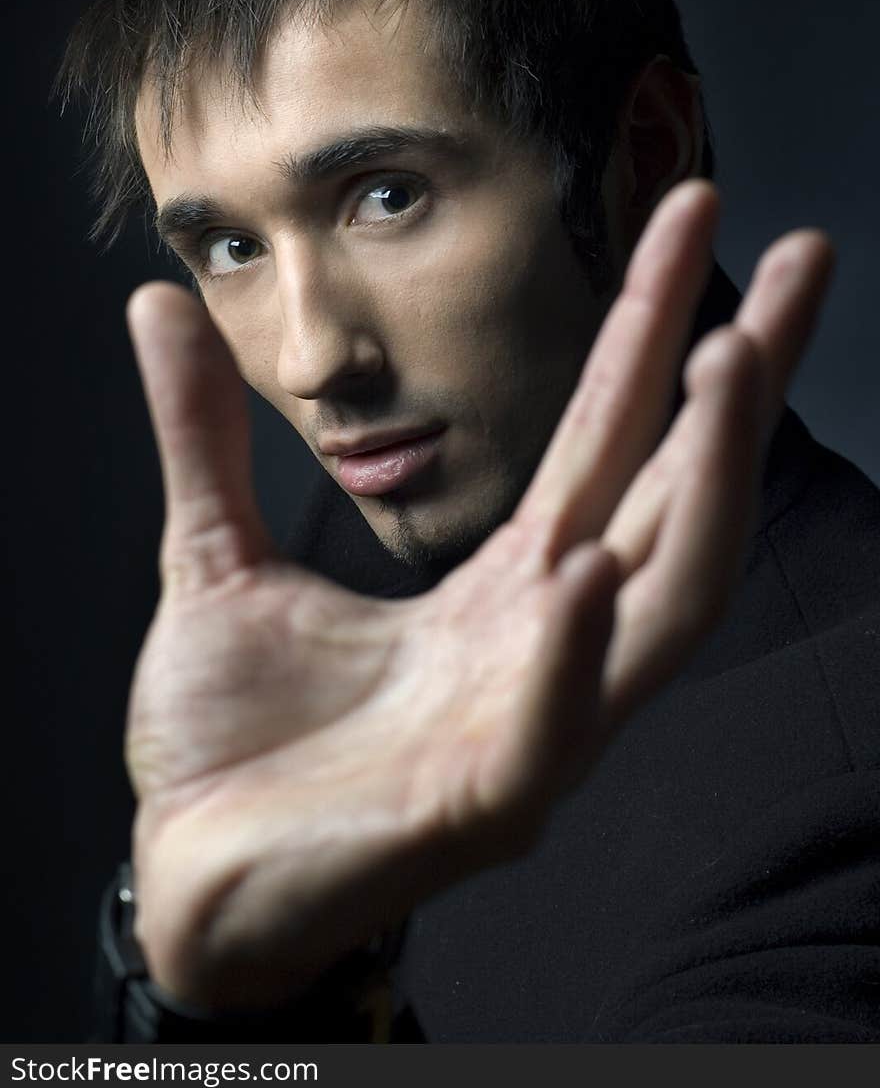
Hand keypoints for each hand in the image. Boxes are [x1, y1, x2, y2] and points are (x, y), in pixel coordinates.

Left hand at [123, 179, 832, 1010]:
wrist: (188, 880)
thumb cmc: (232, 746)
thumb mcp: (217, 559)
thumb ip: (204, 439)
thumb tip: (157, 307)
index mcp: (505, 586)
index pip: (606, 435)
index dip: (654, 323)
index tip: (697, 207)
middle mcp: (547, 642)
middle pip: (677, 495)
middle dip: (745, 379)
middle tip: (803, 253)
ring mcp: (529, 723)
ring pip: (663, 601)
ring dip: (704, 485)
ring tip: (726, 361)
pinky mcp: (480, 806)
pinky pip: (548, 728)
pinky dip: (569, 652)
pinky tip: (580, 570)